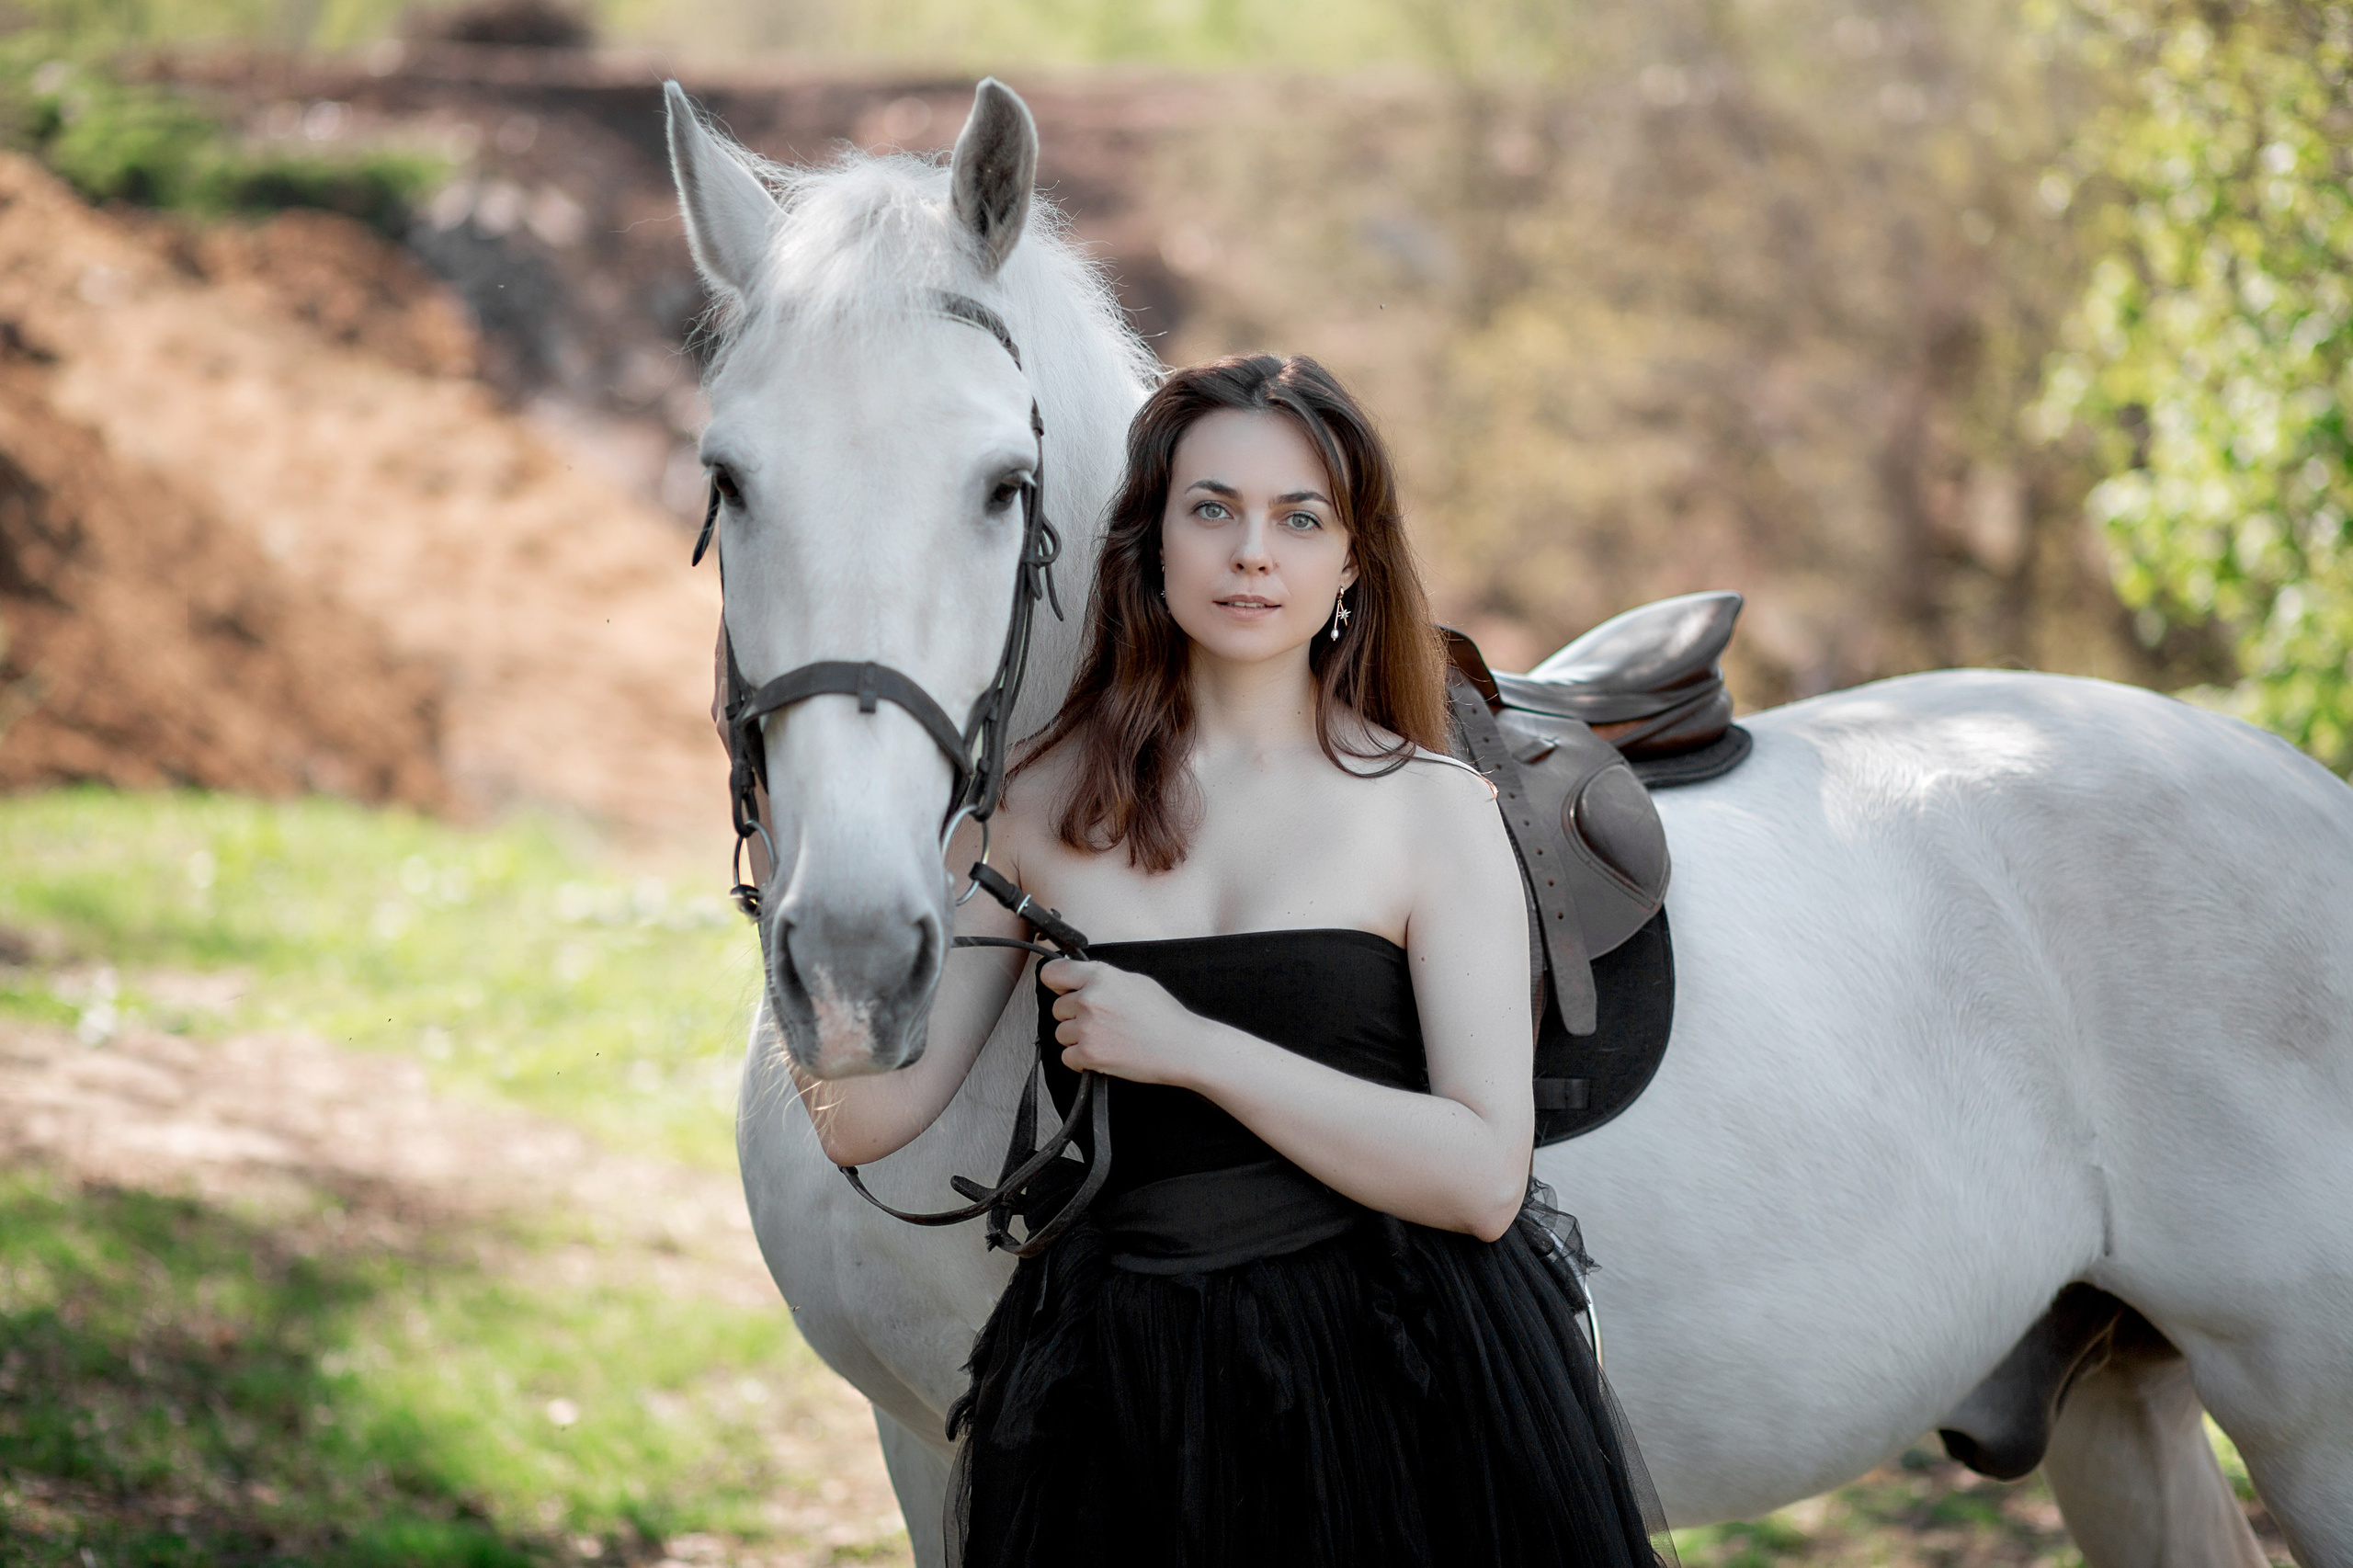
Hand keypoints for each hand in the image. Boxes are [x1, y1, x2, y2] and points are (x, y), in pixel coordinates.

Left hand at [1040, 959, 1209, 1086]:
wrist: (1182, 1047)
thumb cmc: (1165, 1017)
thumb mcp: (1135, 982)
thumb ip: (1104, 979)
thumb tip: (1082, 980)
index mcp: (1100, 977)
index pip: (1052, 973)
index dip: (1055, 983)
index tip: (1060, 990)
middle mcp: (1089, 999)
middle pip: (1057, 1008)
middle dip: (1073, 1016)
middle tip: (1100, 1022)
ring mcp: (1087, 1027)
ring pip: (1061, 1034)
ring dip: (1078, 1039)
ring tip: (1106, 1039)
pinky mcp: (1089, 1054)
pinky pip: (1067, 1057)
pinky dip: (1081, 1060)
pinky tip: (1103, 1054)